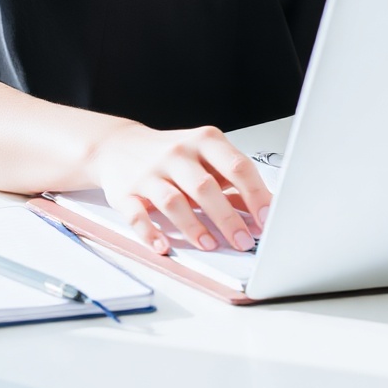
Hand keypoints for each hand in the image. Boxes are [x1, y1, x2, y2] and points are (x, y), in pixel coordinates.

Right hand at [87, 123, 270, 253]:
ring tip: (210, 245)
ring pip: (173, 201)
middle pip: (205, 187)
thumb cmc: (171, 156)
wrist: (119, 145)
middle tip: (243, 242)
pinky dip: (150, 233)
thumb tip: (262, 215)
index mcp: (204, 141)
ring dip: (193, 227)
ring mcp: (150, 172)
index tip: (267, 218)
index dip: (255, 194)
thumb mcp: (205, 159)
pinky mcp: (126, 192)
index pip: (236, 166)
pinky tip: (163, 246)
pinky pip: (137, 215)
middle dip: (227, 218)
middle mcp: (178, 154)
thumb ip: (232, 184)